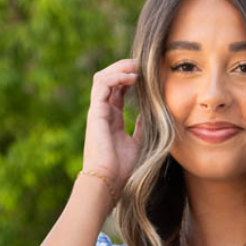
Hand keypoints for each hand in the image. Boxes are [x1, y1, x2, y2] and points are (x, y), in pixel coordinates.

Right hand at [81, 56, 142, 199]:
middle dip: (125, 68)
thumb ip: (141, 127)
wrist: (108, 181)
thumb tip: (150, 113)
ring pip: (103, 77)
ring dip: (120, 68)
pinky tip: (132, 77)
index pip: (118, 89)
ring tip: (137, 67)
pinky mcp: (95, 112)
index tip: (148, 74)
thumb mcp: (138, 143)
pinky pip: (102, 84)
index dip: (131, 78)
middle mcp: (103, 112)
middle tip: (143, 64)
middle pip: (110, 79)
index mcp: (112, 118)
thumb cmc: (122, 169)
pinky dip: (116, 76)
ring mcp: (98, 111)